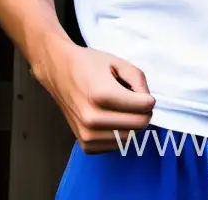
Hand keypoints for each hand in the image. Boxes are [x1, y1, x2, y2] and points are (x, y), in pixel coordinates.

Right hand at [32, 39, 155, 152]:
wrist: (59, 72)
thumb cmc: (89, 65)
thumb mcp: (117, 62)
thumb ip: (138, 79)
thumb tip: (147, 102)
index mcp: (101, 95)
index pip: (144, 107)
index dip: (148, 98)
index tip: (140, 92)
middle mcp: (93, 118)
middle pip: (139, 125)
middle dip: (143, 112)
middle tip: (135, 100)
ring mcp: (88, 135)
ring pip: (130, 138)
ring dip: (132, 124)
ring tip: (120, 108)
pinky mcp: (86, 145)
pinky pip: (116, 146)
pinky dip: (120, 134)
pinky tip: (111, 119)